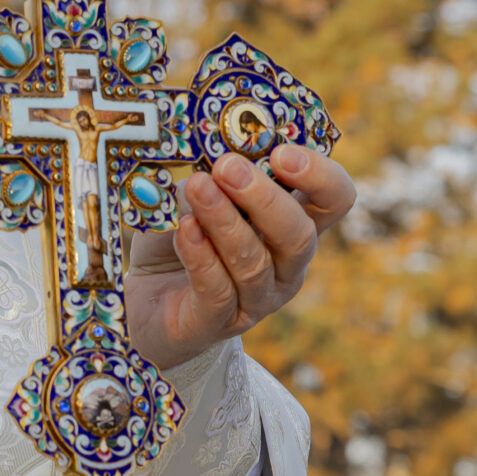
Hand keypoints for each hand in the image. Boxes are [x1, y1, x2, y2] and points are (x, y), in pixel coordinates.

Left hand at [125, 146, 353, 369]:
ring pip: (254, 263)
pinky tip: (184, 229)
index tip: (280, 152)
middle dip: (264, 197)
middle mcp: (285, 266)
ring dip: (224, 221)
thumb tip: (209, 151)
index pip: (334, 199)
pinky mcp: (216, 324)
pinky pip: (217, 291)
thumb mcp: (196, 198)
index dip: (319, 175)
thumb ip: (212, 175)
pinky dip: (201, 257)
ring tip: (196, 187)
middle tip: (228, 166)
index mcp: (293, 225)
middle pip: (299, 235)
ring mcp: (256, 300)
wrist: (143, 305)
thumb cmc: (181, 239)